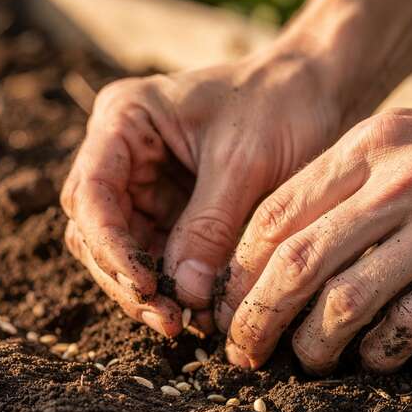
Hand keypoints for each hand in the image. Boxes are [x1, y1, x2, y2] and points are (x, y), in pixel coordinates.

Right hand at [60, 52, 341, 335]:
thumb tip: (183, 294)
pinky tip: (195, 311)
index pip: (92, 193)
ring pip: (119, 250)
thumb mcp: (245, 163)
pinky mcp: (169, 208)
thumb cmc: (282, 102)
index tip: (144, 285)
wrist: (319, 88)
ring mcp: (142, 182)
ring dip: (143, 290)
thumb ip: (210, 227)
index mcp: (124, 120)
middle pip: (94, 229)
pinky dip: (169, 285)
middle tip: (167, 319)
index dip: (110, 246)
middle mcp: (121, 152)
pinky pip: (155, 255)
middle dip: (125, 277)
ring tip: (180, 323)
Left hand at [215, 72, 411, 372]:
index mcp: (372, 144)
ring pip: (346, 300)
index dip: (239, 271)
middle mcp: (400, 180)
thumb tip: (286, 242)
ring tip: (307, 364)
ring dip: (314, 346)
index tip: (227, 306)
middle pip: (296, 264)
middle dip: (256, 319)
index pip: (275, 215)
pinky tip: (377, 361)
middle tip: (242, 354)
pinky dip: (383, 352)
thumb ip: (352, 178)